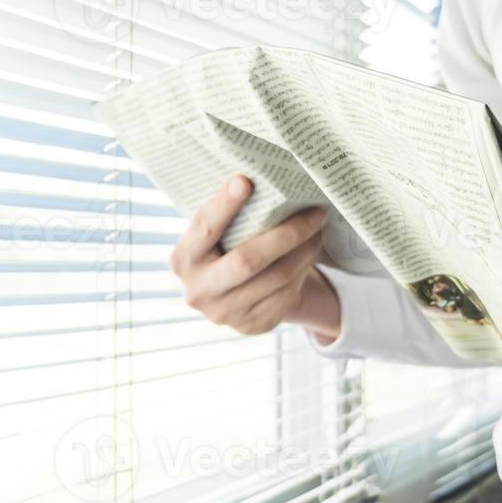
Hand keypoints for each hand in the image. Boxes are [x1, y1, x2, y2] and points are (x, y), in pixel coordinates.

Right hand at [169, 175, 341, 337]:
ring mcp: (224, 313)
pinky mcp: (251, 325)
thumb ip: (228, 217)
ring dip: (304, 250)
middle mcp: (199, 291)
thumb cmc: (225, 250)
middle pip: (247, 260)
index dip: (223, 205)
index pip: (204, 228)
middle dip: (286, 233)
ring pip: (276, 277)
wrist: (233, 297)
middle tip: (314, 212)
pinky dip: (303, 268)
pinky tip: (311, 251)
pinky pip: (286, 294)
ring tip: (318, 227)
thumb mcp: (216, 237)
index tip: (245, 180)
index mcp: (183, 260)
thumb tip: (264, 177)